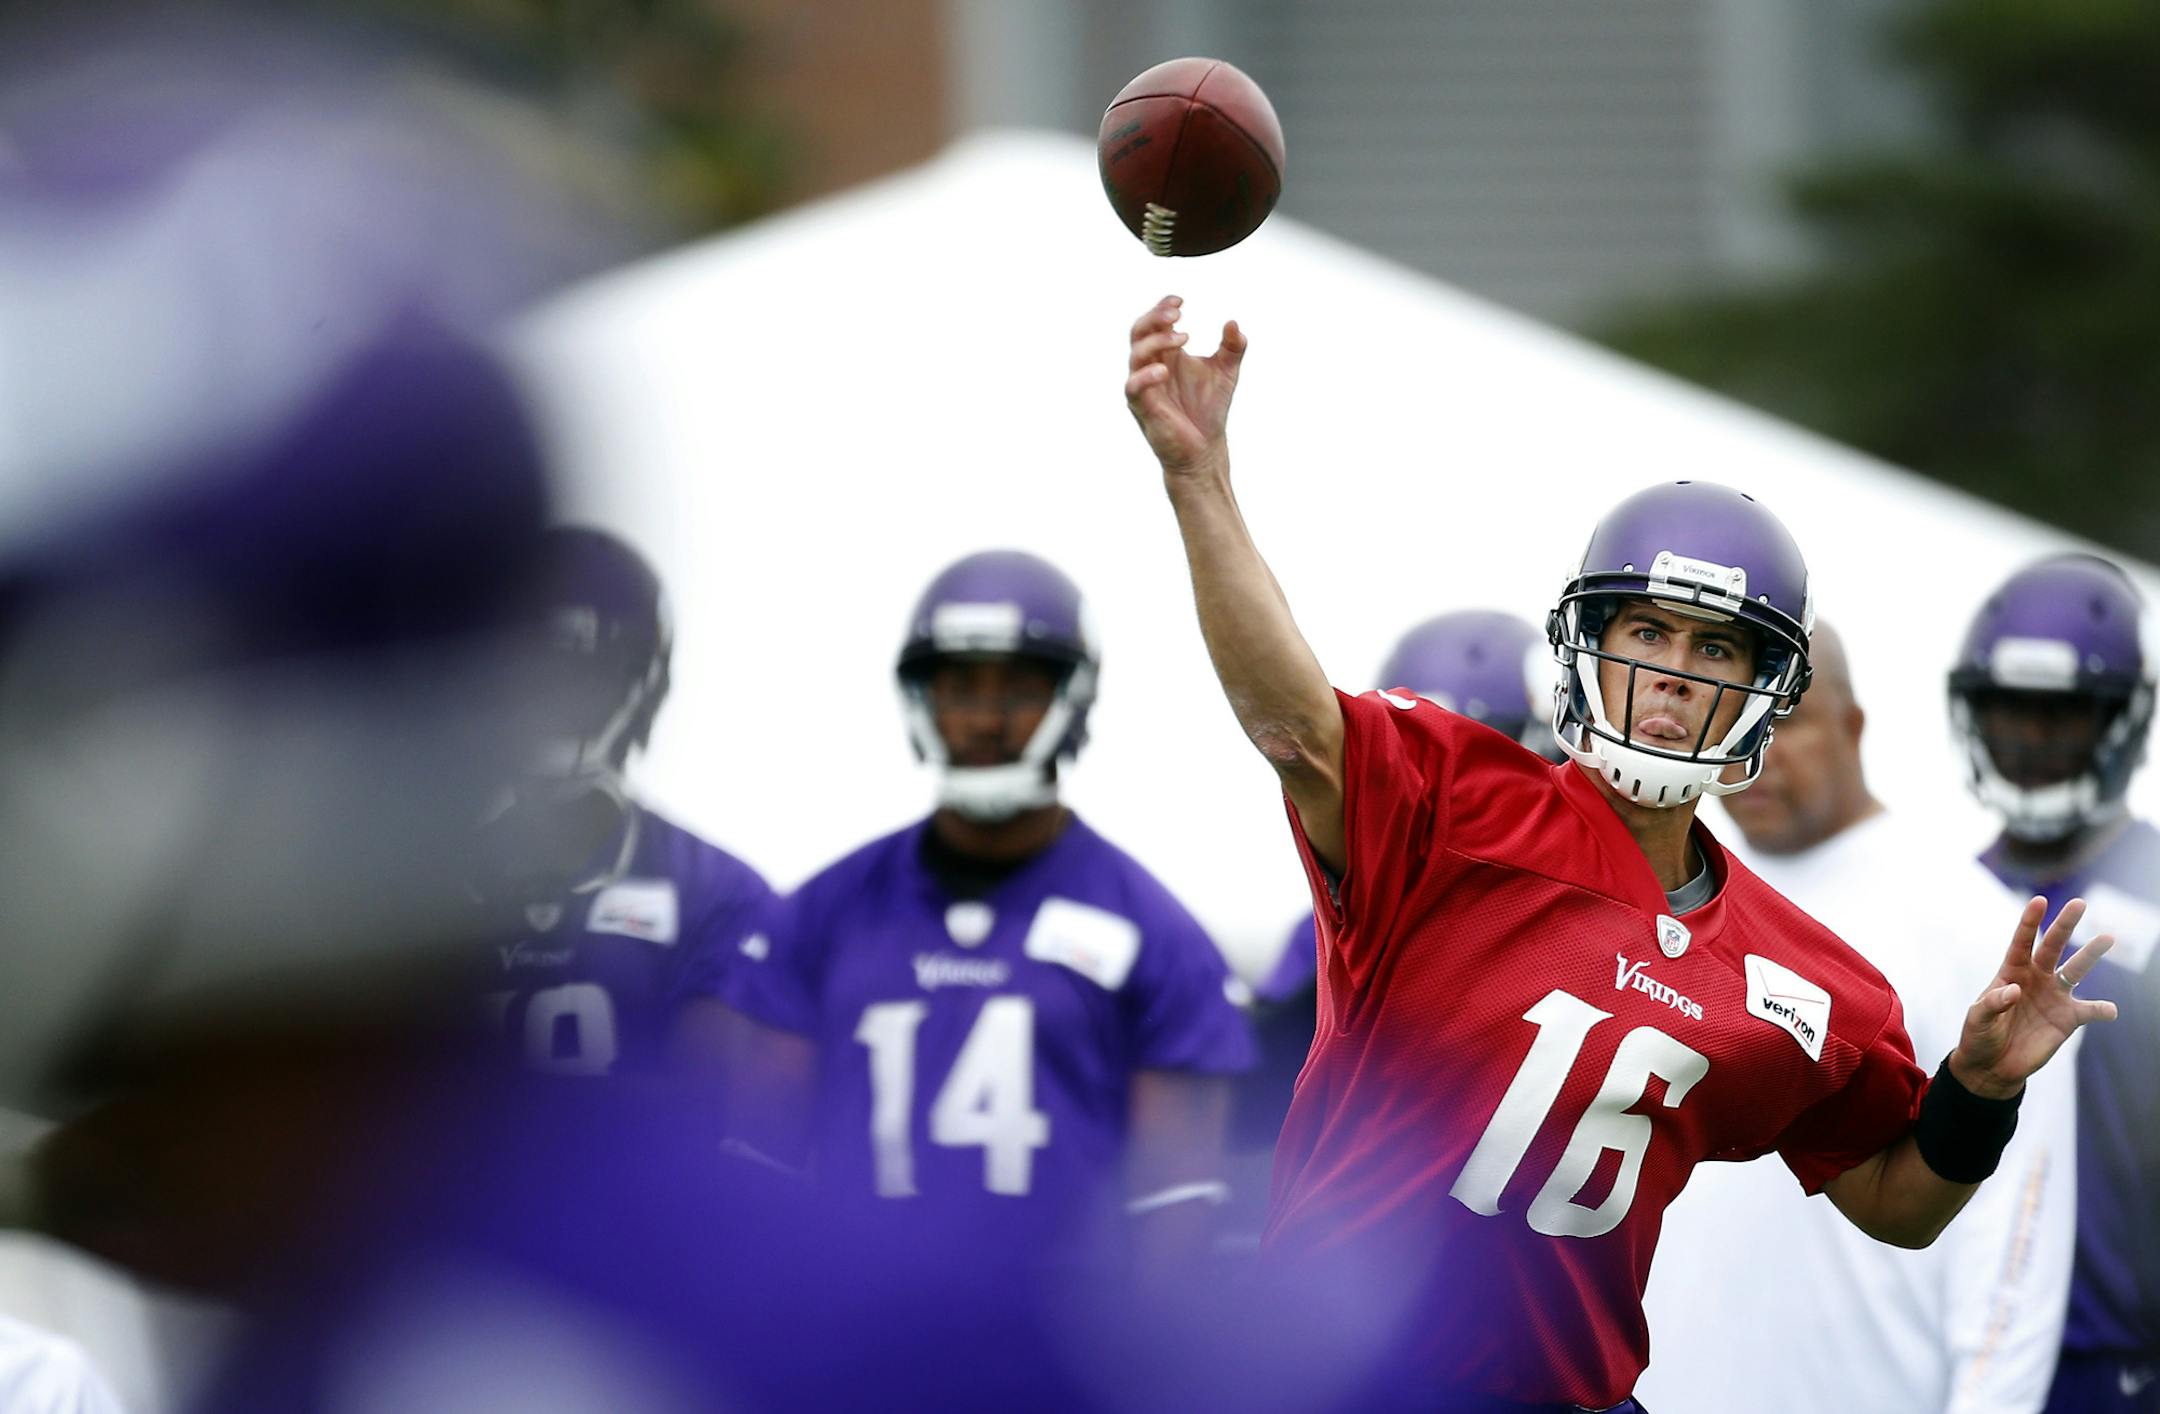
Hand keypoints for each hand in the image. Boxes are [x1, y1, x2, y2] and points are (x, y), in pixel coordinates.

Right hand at [1124, 295, 1246, 476]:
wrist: (1205, 448)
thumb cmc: (1209, 409)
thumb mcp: (1226, 372)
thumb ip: (1232, 347)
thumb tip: (1233, 323)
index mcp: (1167, 355)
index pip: (1155, 323)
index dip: (1163, 307)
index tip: (1181, 300)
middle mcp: (1151, 366)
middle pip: (1139, 332)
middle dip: (1155, 318)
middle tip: (1177, 312)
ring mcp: (1144, 387)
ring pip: (1136, 355)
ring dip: (1157, 341)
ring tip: (1184, 338)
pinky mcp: (1142, 407)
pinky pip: (1134, 387)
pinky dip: (1145, 376)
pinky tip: (1165, 370)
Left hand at [1950, 896, 2117, 1098]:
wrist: (1992, 1066)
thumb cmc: (1980, 1036)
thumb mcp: (1977, 1018)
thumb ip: (1992, 1003)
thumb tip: (2016, 989)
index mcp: (2010, 972)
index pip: (2021, 942)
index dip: (2029, 922)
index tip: (2039, 901)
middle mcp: (2035, 978)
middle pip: (2052, 947)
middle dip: (2065, 925)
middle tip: (2079, 903)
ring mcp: (2054, 996)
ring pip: (2076, 970)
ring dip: (2090, 954)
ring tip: (2107, 937)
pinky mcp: (2068, 1019)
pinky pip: (2089, 1011)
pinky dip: (2102, 1010)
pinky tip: (2109, 1010)